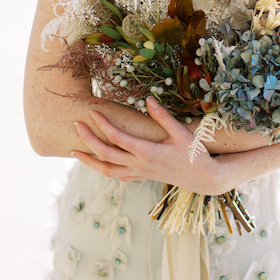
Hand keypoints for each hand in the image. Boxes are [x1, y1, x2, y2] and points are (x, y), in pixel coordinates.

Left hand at [72, 98, 234, 194]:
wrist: (205, 179)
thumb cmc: (195, 154)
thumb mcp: (182, 133)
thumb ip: (163, 116)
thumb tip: (148, 99)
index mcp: (147, 152)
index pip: (117, 138)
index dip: (102, 124)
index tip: (92, 112)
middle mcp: (140, 165)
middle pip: (105, 154)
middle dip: (87, 140)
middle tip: (75, 125)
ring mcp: (140, 173)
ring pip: (107, 170)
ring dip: (89, 162)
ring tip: (74, 152)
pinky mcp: (143, 177)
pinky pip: (119, 176)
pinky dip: (106, 170)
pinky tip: (99, 163)